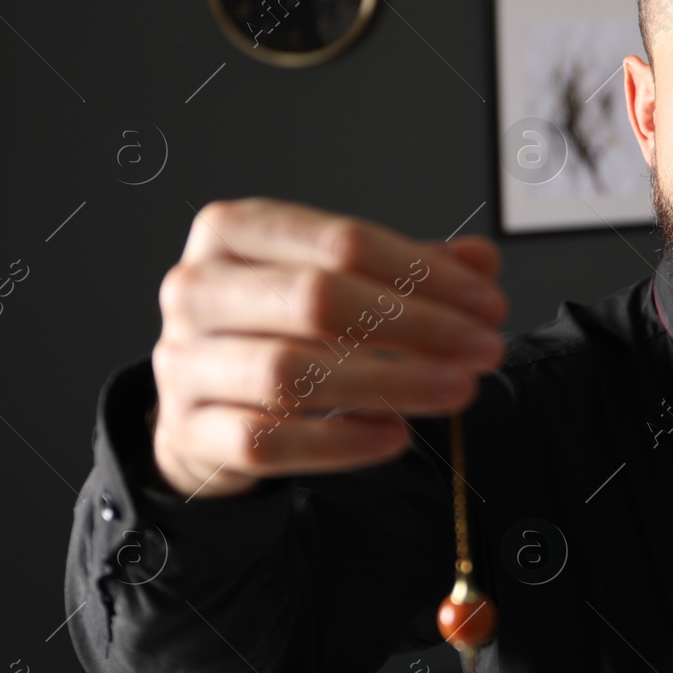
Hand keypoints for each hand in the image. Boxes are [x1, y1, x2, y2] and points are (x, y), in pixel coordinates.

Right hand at [149, 198, 508, 499]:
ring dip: (390, 383)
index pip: (342, 242)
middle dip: (417, 326)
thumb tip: (482, 259)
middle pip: (316, 299)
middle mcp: (197, 288)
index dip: (427, 274)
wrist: (201, 400)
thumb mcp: (340, 283)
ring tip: (457, 390)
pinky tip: (395, 435)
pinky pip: (267, 439)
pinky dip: (338, 440)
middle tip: (485, 350)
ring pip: (291, 372)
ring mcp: (183, 361)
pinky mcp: (188, 429)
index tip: (489, 306)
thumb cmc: (279, 328)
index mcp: (234, 232)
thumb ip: (410, 269)